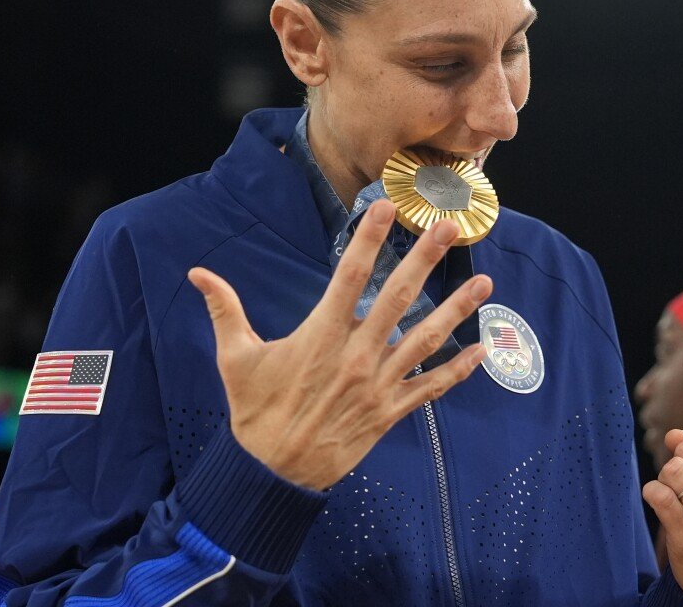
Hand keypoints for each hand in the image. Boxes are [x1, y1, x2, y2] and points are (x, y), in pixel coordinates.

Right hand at [187, 199, 489, 489]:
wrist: (272, 474)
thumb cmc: (255, 413)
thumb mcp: (235, 359)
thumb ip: (225, 311)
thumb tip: (198, 274)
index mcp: (320, 335)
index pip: (350, 276)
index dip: (369, 239)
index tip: (386, 209)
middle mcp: (356, 355)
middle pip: (398, 298)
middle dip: (424, 259)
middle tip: (447, 228)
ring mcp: (378, 385)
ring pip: (426, 340)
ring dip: (457, 310)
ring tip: (484, 283)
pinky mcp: (390, 413)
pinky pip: (430, 388)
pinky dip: (457, 370)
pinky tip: (481, 351)